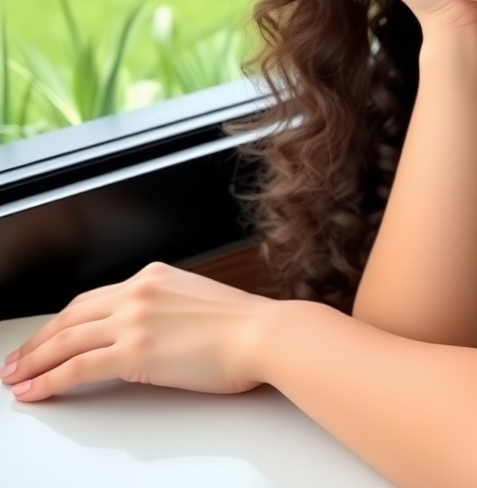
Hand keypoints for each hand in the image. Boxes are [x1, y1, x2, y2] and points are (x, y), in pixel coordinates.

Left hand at [0, 261, 273, 401]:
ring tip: (17, 378)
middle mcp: (139, 291)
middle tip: (18, 361)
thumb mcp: (197, 302)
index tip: (48, 337)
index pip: (93, 299)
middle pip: (70, 316)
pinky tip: (37, 390)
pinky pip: (77, 368)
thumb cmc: (244, 326)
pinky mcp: (133, 351)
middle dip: (38, 341)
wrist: (263, 334)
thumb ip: (164, 311)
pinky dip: (50, 380)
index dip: (62, 322)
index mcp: (155, 276)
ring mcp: (134, 319)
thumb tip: (146, 335)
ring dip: (35, 361)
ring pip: (65, 340)